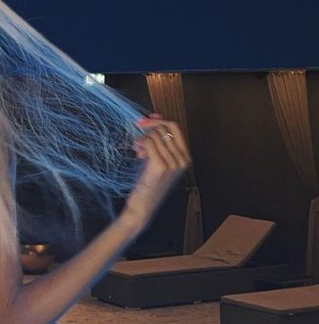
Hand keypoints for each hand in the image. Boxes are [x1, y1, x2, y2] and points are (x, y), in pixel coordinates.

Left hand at [122, 113, 191, 229]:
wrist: (142, 207)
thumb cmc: (148, 183)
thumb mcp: (156, 159)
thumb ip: (158, 140)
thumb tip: (154, 116)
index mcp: (185, 157)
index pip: (175, 127)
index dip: (159, 120)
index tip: (145, 120)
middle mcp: (183, 159)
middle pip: (165, 128)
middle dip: (148, 129)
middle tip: (138, 141)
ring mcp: (173, 163)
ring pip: (155, 135)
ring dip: (142, 139)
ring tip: (138, 151)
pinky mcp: (160, 167)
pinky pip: (148, 142)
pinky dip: (140, 143)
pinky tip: (137, 152)